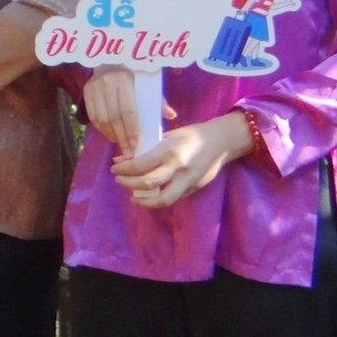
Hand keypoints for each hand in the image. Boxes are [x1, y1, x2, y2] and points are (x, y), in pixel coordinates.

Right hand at [81, 65, 175, 151]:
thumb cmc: (134, 75)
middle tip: (128, 152)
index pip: (128, 111)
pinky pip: (93, 117)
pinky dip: (101, 129)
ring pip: (101, 119)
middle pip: (114, 118)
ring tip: (120, 143)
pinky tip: (110, 134)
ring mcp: (94, 88)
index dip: (132, 129)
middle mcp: (107, 83)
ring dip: (111, 134)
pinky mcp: (86, 92)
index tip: (135, 144)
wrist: (111, 60)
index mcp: (125, 80)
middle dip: (122, 138)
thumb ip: (158, 100)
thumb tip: (171, 116)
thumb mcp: (146, 84)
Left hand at [110, 112, 255, 207]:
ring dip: (144, 201)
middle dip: (129, 184)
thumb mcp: (167, 136)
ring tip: (134, 196)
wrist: (221, 142)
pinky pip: (172, 199)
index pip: (140, 165)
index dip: (123, 170)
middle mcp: (178, 168)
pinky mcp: (193, 189)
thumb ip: (145, 149)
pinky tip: (149, 196)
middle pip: (148, 184)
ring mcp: (187, 181)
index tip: (114, 170)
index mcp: (169, 151)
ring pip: (162, 200)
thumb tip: (121, 159)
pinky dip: (157, 200)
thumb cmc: (191, 135)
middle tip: (120, 181)